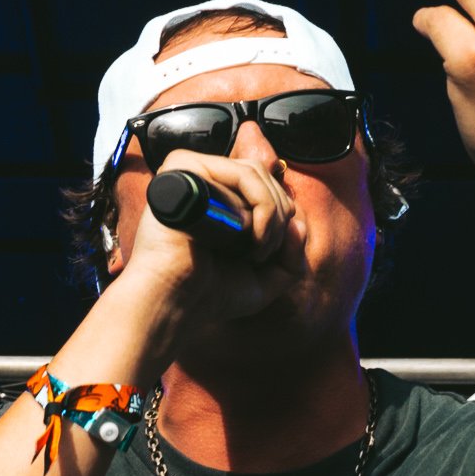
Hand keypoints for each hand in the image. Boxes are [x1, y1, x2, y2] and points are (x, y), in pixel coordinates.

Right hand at [108, 149, 309, 337]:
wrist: (176, 304)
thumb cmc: (212, 293)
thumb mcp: (266, 278)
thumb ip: (292, 253)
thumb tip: (298, 223)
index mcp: (218, 197)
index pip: (265, 184)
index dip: (281, 217)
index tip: (269, 256)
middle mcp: (203, 180)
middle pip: (263, 175)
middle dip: (279, 218)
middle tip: (261, 256)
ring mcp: (191, 173)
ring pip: (255, 173)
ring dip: (271, 215)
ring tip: (256, 252)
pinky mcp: (183, 171)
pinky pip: (240, 173)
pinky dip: (260, 203)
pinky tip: (250, 237)